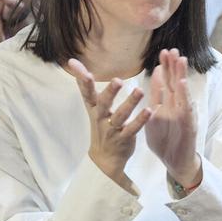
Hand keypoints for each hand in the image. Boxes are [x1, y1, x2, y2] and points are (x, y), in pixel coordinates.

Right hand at [67, 58, 149, 192]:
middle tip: (117, 81)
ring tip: (139, 91)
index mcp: (94, 108)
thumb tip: (72, 61)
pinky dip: (141, 120)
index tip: (86, 73)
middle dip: (110, 93)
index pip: (87, 94)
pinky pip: (133, 129)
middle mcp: (101, 118)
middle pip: (104, 104)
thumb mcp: (91, 105)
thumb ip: (85, 84)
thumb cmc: (100, 124)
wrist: (104, 159)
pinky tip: (149, 111)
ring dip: (130, 103)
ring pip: (121, 116)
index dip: (84, 84)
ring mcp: (112, 129)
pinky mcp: (124, 138)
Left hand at [145, 49, 201, 188]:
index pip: (166, 82)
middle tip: (172, 49)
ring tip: (180, 59)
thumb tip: (154, 76)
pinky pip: (186, 107)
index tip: (162, 52)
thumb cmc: (164, 140)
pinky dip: (185, 95)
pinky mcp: (188, 123)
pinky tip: (183, 84)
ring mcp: (184, 113)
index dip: (164, 67)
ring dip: (182, 75)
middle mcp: (177, 105)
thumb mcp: (154, 116)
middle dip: (173, 66)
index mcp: (167, 103)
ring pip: (183, 91)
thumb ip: (155, 97)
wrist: (175, 163)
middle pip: (175, 81)